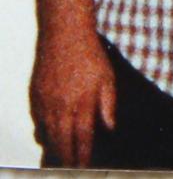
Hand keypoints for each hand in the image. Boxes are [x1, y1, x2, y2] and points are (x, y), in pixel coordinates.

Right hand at [30, 31, 115, 166]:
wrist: (65, 34)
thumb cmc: (90, 54)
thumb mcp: (107, 77)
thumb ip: (108, 103)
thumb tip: (109, 127)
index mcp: (82, 101)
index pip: (81, 137)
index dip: (82, 156)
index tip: (84, 168)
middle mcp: (61, 106)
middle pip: (62, 142)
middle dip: (66, 159)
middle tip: (71, 170)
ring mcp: (46, 102)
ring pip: (48, 135)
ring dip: (55, 149)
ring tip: (62, 159)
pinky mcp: (36, 96)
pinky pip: (38, 122)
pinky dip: (43, 133)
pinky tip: (50, 138)